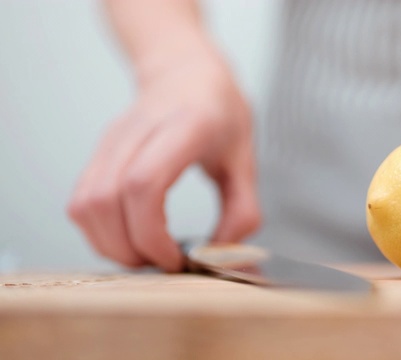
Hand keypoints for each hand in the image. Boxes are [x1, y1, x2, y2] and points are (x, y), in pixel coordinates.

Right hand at [67, 46, 260, 271]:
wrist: (186, 72)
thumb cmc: (220, 113)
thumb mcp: (247, 159)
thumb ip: (243, 210)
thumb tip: (222, 257)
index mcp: (185, 126)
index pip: (144, 183)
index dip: (151, 233)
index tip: (175, 258)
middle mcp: (140, 130)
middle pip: (107, 201)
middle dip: (130, 249)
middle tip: (163, 263)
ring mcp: (112, 140)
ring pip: (85, 204)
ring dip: (110, 245)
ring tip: (146, 255)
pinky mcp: (98, 152)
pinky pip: (80, 201)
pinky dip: (98, 232)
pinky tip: (129, 239)